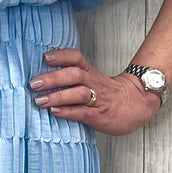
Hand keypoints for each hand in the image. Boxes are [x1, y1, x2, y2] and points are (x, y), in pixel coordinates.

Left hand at [29, 47, 161, 135]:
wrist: (137, 105)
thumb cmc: (109, 94)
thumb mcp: (94, 79)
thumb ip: (74, 78)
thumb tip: (45, 78)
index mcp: (91, 73)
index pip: (76, 58)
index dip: (61, 56)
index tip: (45, 57)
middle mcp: (93, 84)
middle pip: (74, 75)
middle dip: (53, 78)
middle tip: (34, 82)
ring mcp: (97, 100)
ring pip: (78, 93)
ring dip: (57, 96)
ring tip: (40, 100)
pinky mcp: (98, 116)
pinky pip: (82, 113)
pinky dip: (67, 112)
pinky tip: (54, 112)